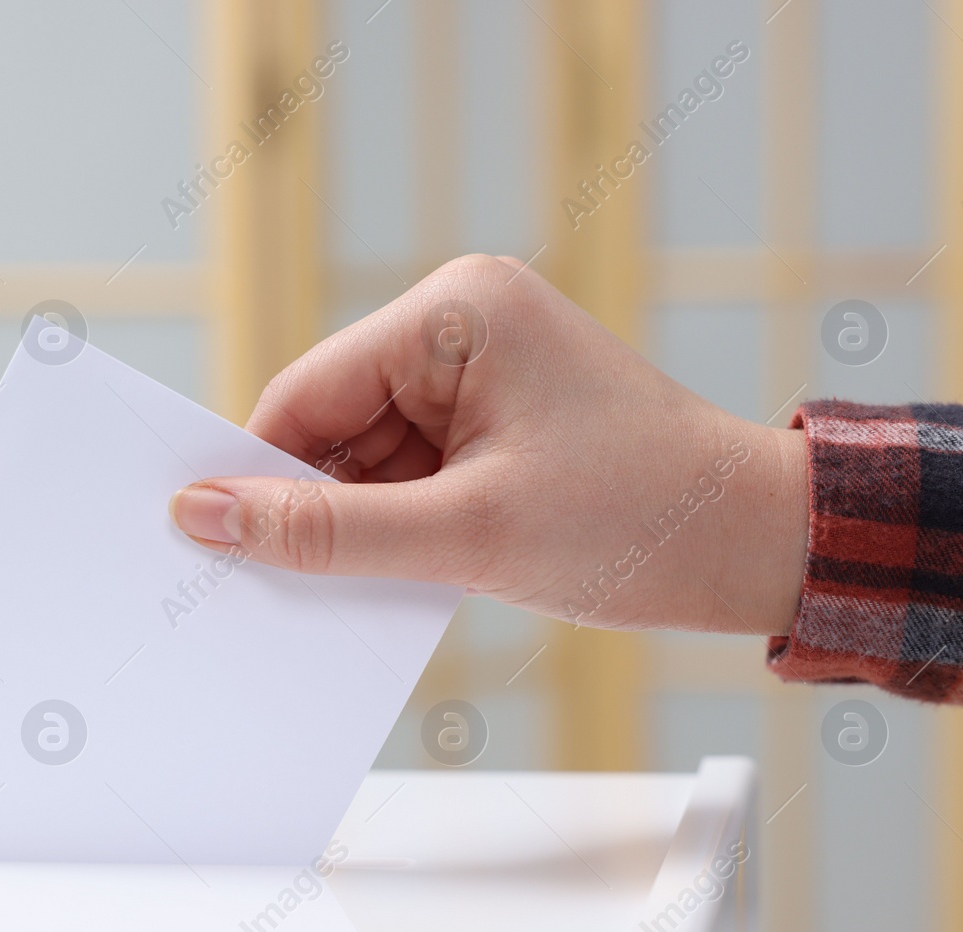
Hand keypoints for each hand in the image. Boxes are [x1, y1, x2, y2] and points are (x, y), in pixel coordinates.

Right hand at [169, 255, 808, 635]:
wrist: (756, 544)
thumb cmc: (635, 519)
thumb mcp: (466, 533)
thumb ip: (328, 530)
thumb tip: (206, 514)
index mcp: (455, 313)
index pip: (308, 390)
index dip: (256, 471)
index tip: (207, 541)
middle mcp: (463, 324)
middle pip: (333, 422)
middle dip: (314, 503)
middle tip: (281, 587)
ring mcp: (482, 372)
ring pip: (368, 454)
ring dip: (360, 524)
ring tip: (369, 587)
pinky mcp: (497, 418)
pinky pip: (412, 470)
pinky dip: (399, 525)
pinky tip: (403, 575)